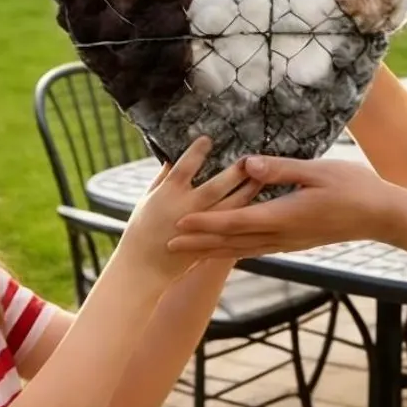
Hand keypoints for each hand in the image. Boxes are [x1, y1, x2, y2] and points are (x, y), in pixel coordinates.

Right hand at [115, 137, 262, 284]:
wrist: (143, 267)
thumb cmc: (141, 229)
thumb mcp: (147, 198)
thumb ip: (162, 178)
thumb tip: (171, 156)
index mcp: (168, 195)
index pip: (184, 168)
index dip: (196, 152)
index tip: (208, 138)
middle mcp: (185, 210)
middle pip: (214, 188)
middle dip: (233, 173)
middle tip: (250, 158)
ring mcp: (198, 228)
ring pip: (228, 207)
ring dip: (247, 192)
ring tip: (264, 177)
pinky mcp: (208, 243)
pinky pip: (232, 227)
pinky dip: (246, 215)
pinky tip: (260, 204)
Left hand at [167, 155, 396, 258]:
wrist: (380, 215)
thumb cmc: (352, 186)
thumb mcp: (317, 170)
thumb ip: (281, 168)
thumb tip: (247, 164)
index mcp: (285, 215)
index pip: (236, 220)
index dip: (206, 221)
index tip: (179, 221)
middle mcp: (282, 234)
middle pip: (232, 241)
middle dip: (199, 242)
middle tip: (169, 244)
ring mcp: (289, 242)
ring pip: (242, 249)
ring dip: (213, 249)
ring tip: (188, 250)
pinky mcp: (295, 242)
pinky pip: (256, 248)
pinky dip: (234, 250)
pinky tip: (225, 249)